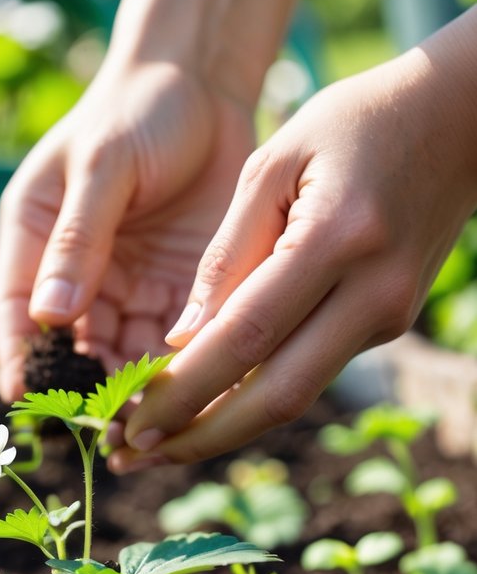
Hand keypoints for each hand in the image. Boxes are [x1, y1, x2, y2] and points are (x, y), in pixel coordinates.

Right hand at [0, 57, 254, 399]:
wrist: (207, 84)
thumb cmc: (138, 110)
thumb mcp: (102, 166)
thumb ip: (79, 237)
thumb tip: (50, 316)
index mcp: (36, 237)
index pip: (16, 310)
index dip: (20, 356)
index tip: (25, 399)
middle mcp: (77, 270)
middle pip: (71, 345)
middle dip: (86, 387)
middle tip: (104, 426)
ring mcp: (127, 282)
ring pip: (122, 352)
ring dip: (133, 387)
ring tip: (148, 421)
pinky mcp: (175, 287)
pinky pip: (171, 339)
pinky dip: (177, 367)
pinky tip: (189, 391)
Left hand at [111, 39, 476, 468]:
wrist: (460, 116)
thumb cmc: (353, 122)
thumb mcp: (271, 164)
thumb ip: (226, 254)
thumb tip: (182, 342)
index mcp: (339, 238)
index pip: (246, 337)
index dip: (184, 390)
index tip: (130, 421)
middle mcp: (373, 291)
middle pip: (277, 395)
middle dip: (200, 437)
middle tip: (134, 456)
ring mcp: (389, 313)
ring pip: (296, 395)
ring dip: (224, 428)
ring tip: (159, 443)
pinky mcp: (389, 321)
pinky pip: (312, 368)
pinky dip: (255, 393)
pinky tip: (207, 403)